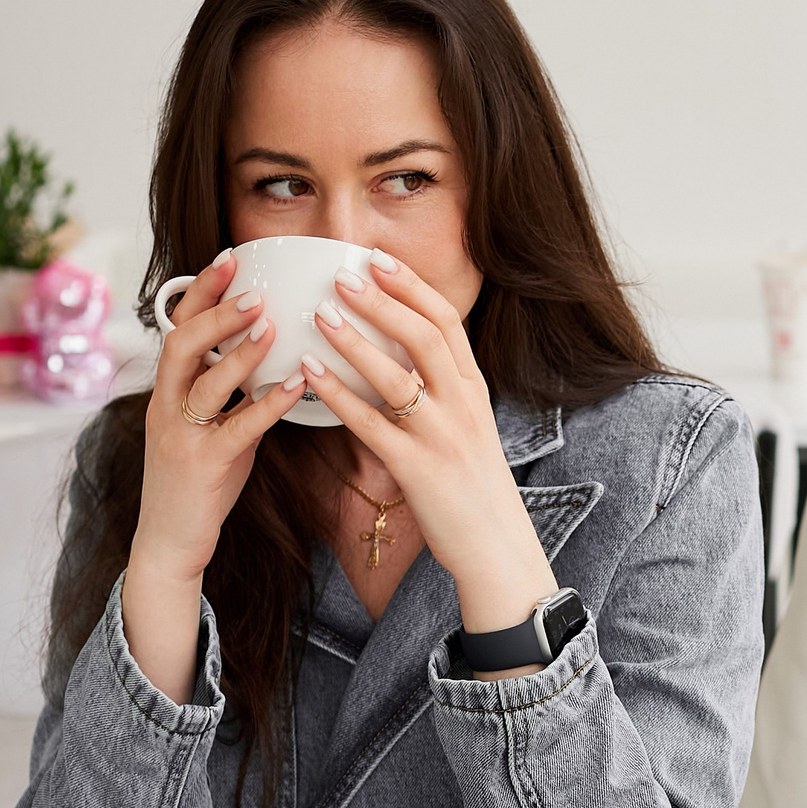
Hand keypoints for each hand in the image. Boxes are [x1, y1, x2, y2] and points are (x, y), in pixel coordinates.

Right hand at [123, 250, 308, 699]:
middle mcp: (167, 404)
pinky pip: (236, 427)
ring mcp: (181, 433)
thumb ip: (230, 387)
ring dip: (237, 349)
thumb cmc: (200, 477)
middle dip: (215, 310)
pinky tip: (297, 384)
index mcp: (169, 388)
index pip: (177, 326)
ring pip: (203, 381)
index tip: (231, 256)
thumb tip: (270, 347)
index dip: (201, 290)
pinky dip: (267, 402)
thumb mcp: (211, 422)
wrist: (170, 538)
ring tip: (271, 322)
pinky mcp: (203, 463)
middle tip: (253, 286)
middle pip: (181, 343)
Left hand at [300, 250, 560, 648]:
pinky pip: (371, 425)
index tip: (377, 259)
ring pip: (397, 376)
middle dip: (382, 301)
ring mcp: (441, 437)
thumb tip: (404, 357)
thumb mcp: (470, 428)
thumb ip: (443, 391)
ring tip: (319, 314)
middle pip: (423, 337)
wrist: (497, 548)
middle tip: (342, 273)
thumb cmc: (476, 489)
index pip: (447, 323)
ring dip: (356, 341)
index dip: (410, 287)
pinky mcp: (417, 470)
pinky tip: (310, 375)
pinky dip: (339, 395)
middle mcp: (462, 406)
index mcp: (474, 391)